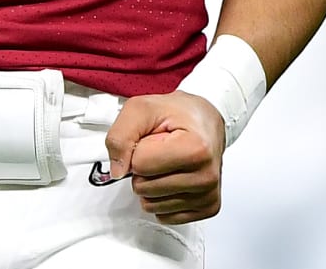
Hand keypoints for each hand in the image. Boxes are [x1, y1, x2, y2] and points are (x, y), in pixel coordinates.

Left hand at [101, 91, 225, 223]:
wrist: (206, 120)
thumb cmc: (178, 113)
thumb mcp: (141, 109)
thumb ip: (120, 136)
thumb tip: (117, 171)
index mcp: (195, 149)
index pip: (140, 164)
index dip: (138, 149)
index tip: (154, 138)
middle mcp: (206, 176)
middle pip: (144, 188)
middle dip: (143, 168)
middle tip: (160, 150)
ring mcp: (208, 195)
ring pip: (152, 204)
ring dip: (151, 183)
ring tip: (167, 162)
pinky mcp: (207, 208)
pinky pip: (164, 216)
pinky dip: (161, 197)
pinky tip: (173, 177)